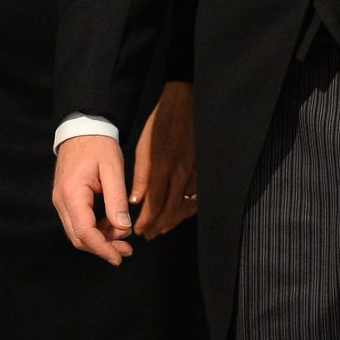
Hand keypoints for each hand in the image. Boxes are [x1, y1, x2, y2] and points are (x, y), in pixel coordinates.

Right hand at [52, 135, 133, 264]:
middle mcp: (61, 200)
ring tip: (123, 238)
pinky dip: (95, 229)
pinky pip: (77, 223)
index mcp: (72, 193)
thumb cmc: (99, 145)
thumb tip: (123, 229)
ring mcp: (60, 201)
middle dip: (103, 247)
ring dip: (100, 240)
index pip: (85, 232)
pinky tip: (112, 225)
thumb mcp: (113, 169)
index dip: (103, 249)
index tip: (119, 257)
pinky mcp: (65, 199)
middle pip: (79, 238)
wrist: (83, 128)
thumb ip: (117, 200)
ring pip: (77, 233)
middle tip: (127, 250)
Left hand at [129, 81, 197, 238]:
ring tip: (160, 228)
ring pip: (186, 207)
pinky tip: (178, 213)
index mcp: (163, 167)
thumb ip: (141, 176)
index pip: (155, 204)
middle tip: (147, 234)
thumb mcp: (144, 147)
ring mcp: (195, 173)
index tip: (138, 230)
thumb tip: (136, 201)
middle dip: (158, 226)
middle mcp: (182, 173)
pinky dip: (187, 210)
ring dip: (172, 221)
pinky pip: (196, 198)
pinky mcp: (203, 171)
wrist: (185, 105)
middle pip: (171, 210)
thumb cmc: (161, 124)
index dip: (147, 221)